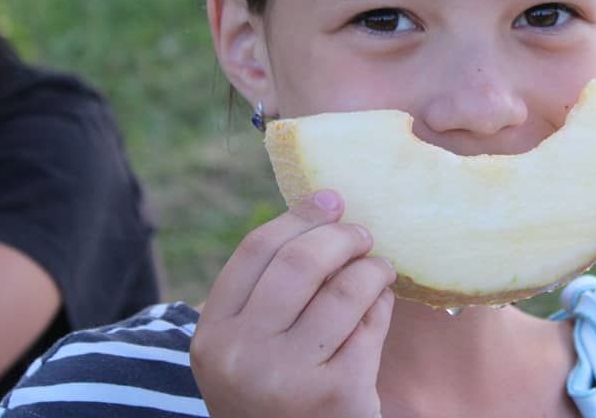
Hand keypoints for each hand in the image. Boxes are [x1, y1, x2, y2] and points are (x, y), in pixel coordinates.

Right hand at [190, 190, 396, 417]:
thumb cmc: (273, 396)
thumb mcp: (246, 351)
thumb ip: (267, 296)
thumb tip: (324, 211)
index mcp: (212, 336)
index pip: (256, 251)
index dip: (298, 218)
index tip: (331, 200)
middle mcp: (242, 355)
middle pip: (301, 263)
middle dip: (341, 237)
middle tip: (363, 234)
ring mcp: (289, 377)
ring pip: (344, 290)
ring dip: (371, 268)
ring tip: (378, 269)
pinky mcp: (338, 394)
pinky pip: (370, 325)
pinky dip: (382, 305)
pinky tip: (381, 304)